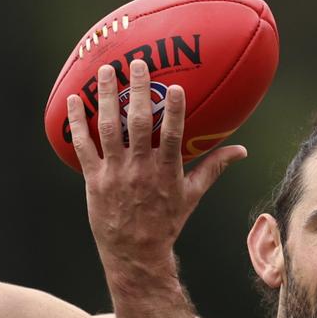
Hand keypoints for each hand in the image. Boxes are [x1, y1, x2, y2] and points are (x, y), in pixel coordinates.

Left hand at [66, 59, 246, 284]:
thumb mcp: (192, 195)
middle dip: (137, 90)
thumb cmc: (166, 223)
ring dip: (107, 97)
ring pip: (109, 128)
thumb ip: (214, 168)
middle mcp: (140, 169)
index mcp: (166, 171)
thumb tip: (241, 151)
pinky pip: (82, 145)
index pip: (172, 135)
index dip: (174, 110)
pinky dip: (77, 122)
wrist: (135, 253)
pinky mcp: (93, 179)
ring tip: (106, 71)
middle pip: (138, 123)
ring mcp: (114, 173)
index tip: (175, 87)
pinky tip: (75, 100)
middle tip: (137, 64)